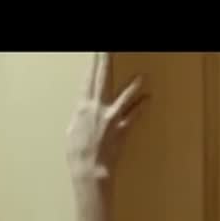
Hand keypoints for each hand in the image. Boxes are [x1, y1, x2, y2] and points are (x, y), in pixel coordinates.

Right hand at [67, 52, 147, 186]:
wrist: (90, 170)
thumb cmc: (77, 156)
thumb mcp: (72, 133)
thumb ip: (80, 117)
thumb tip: (83, 111)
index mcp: (82, 108)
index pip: (87, 80)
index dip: (92, 65)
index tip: (95, 53)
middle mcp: (97, 108)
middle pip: (102, 79)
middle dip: (105, 62)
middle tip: (106, 50)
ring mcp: (112, 117)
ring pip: (124, 95)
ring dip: (133, 85)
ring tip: (141, 75)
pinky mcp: (123, 128)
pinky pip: (134, 114)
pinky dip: (142, 106)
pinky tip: (148, 98)